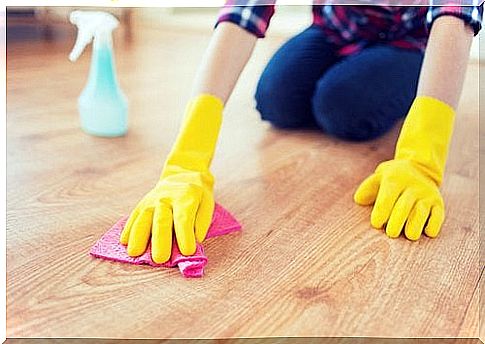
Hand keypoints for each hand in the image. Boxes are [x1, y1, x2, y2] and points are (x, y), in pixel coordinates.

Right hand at [120, 94, 222, 262]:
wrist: (183, 174)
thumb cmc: (198, 196)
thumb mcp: (207, 204)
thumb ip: (201, 222)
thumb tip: (195, 240)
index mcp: (186, 198)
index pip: (184, 219)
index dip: (185, 236)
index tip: (187, 252)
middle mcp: (166, 198)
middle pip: (161, 221)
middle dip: (160, 240)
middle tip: (160, 259)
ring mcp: (151, 200)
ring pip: (143, 218)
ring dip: (138, 236)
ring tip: (135, 253)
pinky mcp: (142, 204)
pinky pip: (134, 216)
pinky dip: (128, 229)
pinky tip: (124, 242)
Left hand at [354, 96, 454, 240]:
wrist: (420, 168)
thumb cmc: (392, 178)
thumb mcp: (379, 176)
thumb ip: (367, 188)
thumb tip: (359, 200)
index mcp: (394, 180)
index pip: (387, 196)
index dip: (381, 211)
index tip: (376, 223)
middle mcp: (412, 186)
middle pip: (404, 206)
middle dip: (397, 221)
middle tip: (391, 233)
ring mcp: (427, 194)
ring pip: (422, 211)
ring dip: (415, 225)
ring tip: (409, 235)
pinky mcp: (438, 203)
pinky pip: (438, 215)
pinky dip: (434, 224)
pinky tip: (427, 232)